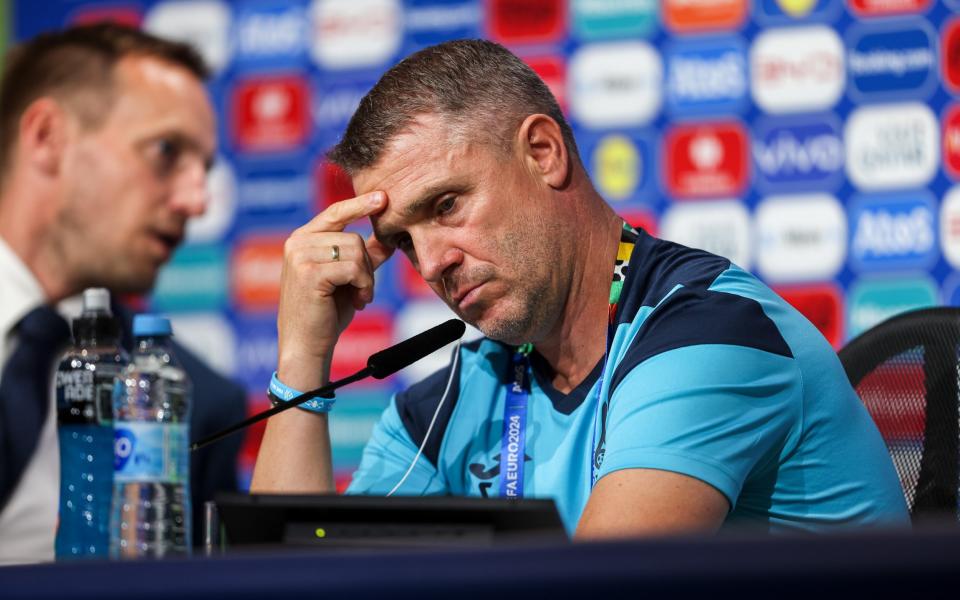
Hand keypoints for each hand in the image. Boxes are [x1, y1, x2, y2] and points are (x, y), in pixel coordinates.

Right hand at [276, 191, 393, 388]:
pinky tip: (357, 300)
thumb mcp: (348, 279)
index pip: (335, 213)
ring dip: (366, 278)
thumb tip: (388, 238)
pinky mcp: (309, 272)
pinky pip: (353, 268)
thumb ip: (364, 257)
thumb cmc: (325, 313)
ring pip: (355, 251)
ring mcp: (300, 256)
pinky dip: (363, 285)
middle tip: (363, 290)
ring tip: (359, 296)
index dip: (359, 204)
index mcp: (303, 239)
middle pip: (353, 238)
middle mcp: (297, 242)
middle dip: (367, 266)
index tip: (383, 197)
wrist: (306, 344)